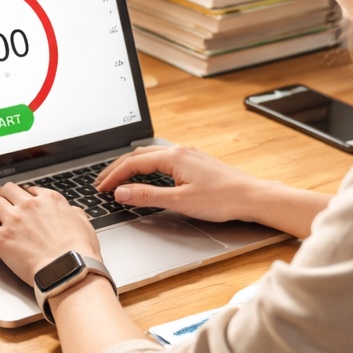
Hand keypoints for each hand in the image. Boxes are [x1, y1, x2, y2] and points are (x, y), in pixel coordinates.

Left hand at [0, 183, 102, 285]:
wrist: (70, 270)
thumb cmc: (80, 253)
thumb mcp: (84, 225)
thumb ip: (75, 214)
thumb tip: (73, 212)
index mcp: (50, 200)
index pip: (30, 190)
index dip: (23, 198)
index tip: (21, 204)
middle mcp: (30, 205)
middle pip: (7, 190)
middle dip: (3, 197)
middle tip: (1, 206)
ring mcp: (14, 220)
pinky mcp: (1, 238)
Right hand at [94, 145, 333, 237]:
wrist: (251, 196)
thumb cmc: (221, 199)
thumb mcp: (179, 201)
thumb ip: (147, 196)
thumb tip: (121, 193)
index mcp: (173, 157)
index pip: (132, 163)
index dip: (113, 177)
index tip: (101, 189)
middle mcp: (179, 151)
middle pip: (138, 155)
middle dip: (117, 169)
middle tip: (101, 183)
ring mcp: (188, 154)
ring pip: (150, 155)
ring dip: (131, 166)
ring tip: (118, 178)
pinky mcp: (195, 161)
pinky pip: (162, 159)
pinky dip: (146, 166)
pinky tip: (146, 175)